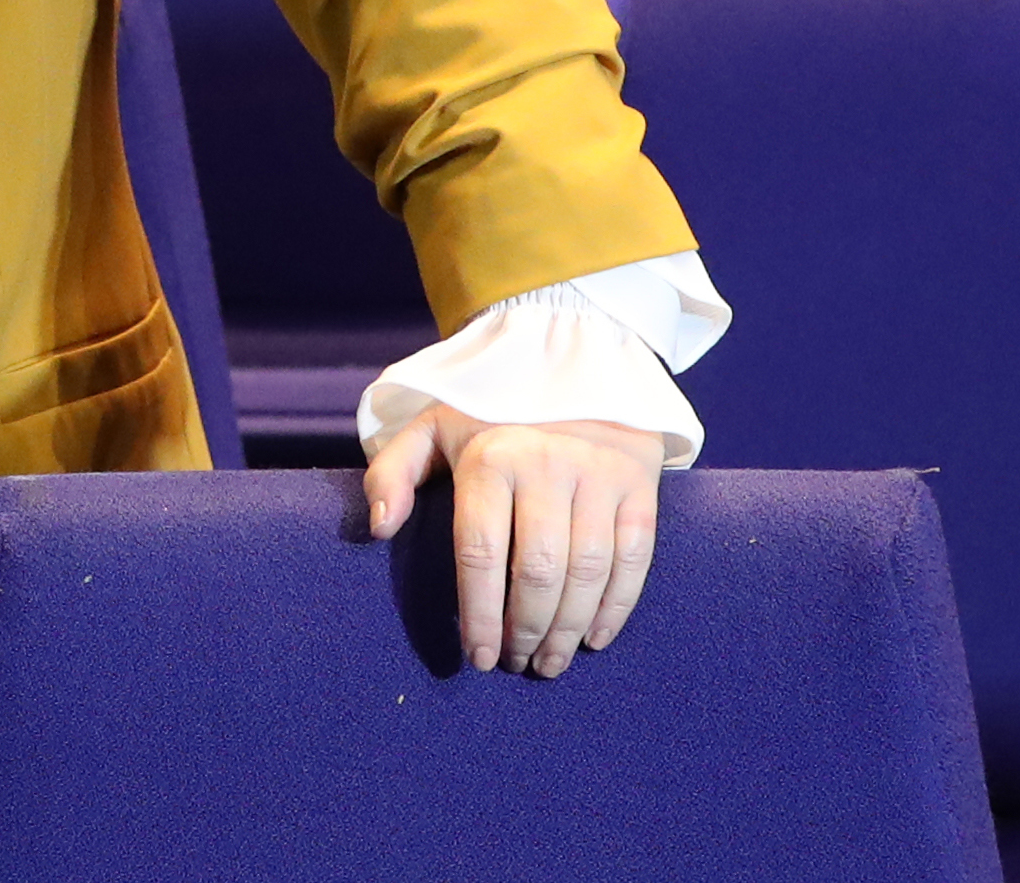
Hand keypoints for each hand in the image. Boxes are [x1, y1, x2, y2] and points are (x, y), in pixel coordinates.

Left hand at [362, 405, 664, 678]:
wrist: (572, 358)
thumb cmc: (490, 410)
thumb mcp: (430, 427)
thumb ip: (392, 472)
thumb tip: (381, 528)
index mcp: (491, 457)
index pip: (481, 553)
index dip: (479, 614)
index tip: (478, 656)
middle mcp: (547, 465)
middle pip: (538, 571)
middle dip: (525, 630)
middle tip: (516, 663)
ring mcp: (598, 475)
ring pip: (587, 572)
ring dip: (569, 629)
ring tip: (550, 662)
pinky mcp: (638, 483)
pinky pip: (633, 557)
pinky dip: (616, 606)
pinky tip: (594, 637)